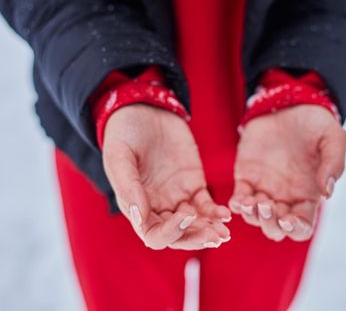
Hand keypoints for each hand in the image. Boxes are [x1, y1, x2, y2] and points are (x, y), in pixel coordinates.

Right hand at [102, 104, 230, 249]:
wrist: (143, 108)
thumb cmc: (124, 132)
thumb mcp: (119, 156)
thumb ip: (127, 187)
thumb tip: (140, 218)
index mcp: (135, 206)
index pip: (153, 234)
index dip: (169, 233)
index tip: (185, 217)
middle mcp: (157, 207)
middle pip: (178, 235)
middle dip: (195, 238)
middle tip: (215, 236)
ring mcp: (176, 196)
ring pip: (195, 223)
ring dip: (209, 230)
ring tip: (224, 232)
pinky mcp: (193, 184)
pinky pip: (206, 205)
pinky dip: (215, 212)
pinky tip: (226, 214)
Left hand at [230, 105, 345, 241]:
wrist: (289, 103)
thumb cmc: (316, 123)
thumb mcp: (333, 138)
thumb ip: (334, 164)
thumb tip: (327, 192)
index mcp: (308, 194)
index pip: (302, 226)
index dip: (295, 229)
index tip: (289, 218)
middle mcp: (285, 197)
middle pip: (275, 228)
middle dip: (270, 224)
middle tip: (268, 206)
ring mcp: (264, 188)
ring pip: (255, 218)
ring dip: (253, 216)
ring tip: (253, 201)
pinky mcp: (245, 176)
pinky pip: (239, 199)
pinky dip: (237, 205)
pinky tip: (239, 200)